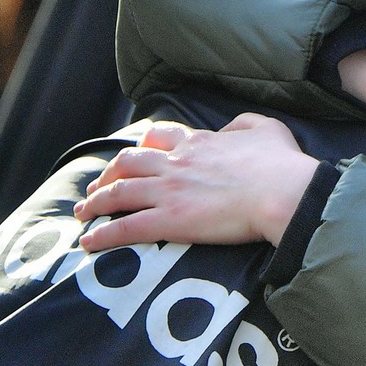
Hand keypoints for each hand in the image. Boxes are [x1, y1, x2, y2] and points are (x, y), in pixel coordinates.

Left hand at [75, 113, 318, 250]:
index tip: (135, 156)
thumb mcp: (266, 128)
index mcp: (199, 142)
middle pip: (128, 162)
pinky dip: (103, 234)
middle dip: (108, 173)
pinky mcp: (170, 220)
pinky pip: (126, 227)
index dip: (142, 146)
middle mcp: (176, 163)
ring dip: (96, 202)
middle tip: (99, 187)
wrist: (281, 191)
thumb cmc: (280, 163)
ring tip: (83, 212)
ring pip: (119, 192)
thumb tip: (228, 129)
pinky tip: (89, 241)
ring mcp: (170, 191)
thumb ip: (243, 123)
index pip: (159, 137)